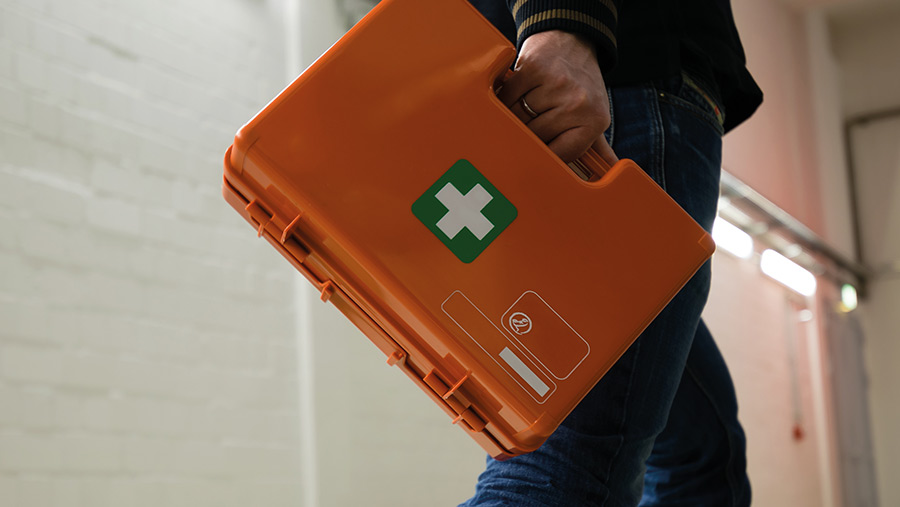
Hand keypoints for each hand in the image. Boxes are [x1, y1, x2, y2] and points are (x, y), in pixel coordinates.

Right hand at [499, 30, 617, 165]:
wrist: (571, 40)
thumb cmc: (580, 86)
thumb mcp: (594, 115)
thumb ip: (597, 149)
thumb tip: (608, 173)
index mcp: (595, 120)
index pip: (559, 155)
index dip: (543, 157)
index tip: (536, 154)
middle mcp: (578, 102)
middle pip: (535, 137)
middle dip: (527, 134)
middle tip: (532, 122)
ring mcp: (556, 84)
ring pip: (517, 118)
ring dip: (514, 116)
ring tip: (526, 105)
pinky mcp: (533, 68)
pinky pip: (508, 97)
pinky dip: (506, 98)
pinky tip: (517, 93)